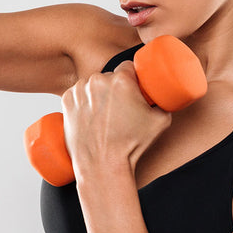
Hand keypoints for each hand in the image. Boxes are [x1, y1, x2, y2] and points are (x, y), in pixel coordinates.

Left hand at [60, 60, 171, 183]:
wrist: (102, 166)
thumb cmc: (130, 146)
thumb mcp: (161, 121)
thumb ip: (165, 102)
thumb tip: (166, 96)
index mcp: (121, 80)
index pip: (128, 66)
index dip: (132, 78)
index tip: (133, 89)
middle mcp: (98, 81)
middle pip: (109, 76)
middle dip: (115, 88)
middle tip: (120, 107)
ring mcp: (80, 90)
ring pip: (92, 84)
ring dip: (98, 93)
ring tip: (104, 115)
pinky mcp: (67, 101)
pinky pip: (78, 93)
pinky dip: (83, 101)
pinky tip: (91, 116)